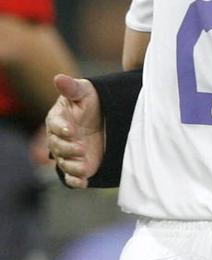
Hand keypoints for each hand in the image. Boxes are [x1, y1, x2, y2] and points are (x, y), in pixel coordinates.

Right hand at [44, 74, 103, 188]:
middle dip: (68, 148)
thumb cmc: (92, 100)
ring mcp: (69, 153)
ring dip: (73, 166)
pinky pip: (73, 176)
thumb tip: (59, 77)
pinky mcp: (80, 165)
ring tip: (84, 166)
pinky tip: (83, 182)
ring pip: (65, 162)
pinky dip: (76, 180)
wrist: (108, 116)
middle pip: (58, 146)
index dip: (62, 128)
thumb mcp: (85, 91)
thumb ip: (72, 87)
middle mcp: (59, 138)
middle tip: (81, 147)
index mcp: (57, 119)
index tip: (70, 130)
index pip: (55, 124)